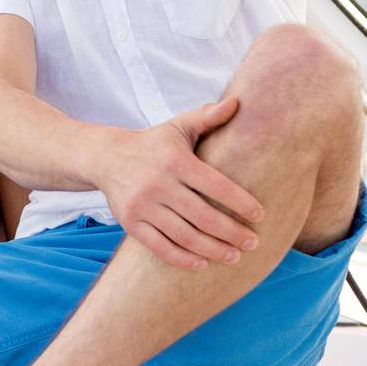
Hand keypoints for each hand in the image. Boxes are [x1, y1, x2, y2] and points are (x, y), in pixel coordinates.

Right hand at [96, 98, 263, 269]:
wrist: (106, 157)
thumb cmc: (153, 144)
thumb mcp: (179, 126)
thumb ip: (207, 116)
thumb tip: (237, 103)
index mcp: (176, 161)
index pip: (216, 185)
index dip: (241, 203)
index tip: (259, 215)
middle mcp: (158, 184)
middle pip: (204, 216)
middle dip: (232, 233)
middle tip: (253, 242)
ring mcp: (142, 206)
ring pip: (184, 236)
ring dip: (214, 249)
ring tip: (234, 256)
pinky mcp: (130, 223)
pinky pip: (160, 247)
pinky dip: (183, 259)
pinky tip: (203, 262)